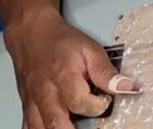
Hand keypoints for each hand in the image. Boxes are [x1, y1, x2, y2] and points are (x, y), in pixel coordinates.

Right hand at [4, 10, 135, 127]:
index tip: (105, 99)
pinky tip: (54, 127)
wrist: (32, 33)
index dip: (98, 106)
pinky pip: (29, 126)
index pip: (80, 103)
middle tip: (89, 125)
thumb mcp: (89, 48)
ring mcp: (34, 102)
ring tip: (72, 127)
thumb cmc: (59, 41)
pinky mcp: (28, 106)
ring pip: (40, 128)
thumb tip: (125, 86)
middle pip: (57, 124)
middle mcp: (46, 93)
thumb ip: (105, 70)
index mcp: (63, 77)